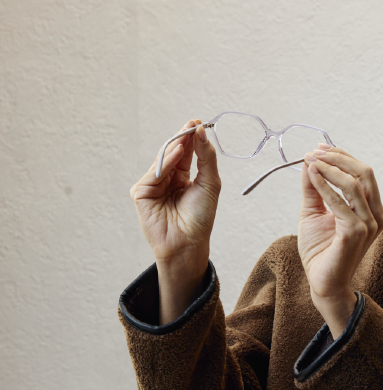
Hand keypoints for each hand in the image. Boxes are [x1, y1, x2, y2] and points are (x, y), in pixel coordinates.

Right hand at [129, 120, 221, 323]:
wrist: (188, 243)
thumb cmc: (201, 217)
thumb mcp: (210, 183)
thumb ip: (206, 158)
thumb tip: (201, 132)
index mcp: (183, 177)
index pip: (185, 152)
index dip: (190, 137)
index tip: (197, 122)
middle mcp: (167, 179)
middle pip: (173, 152)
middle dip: (182, 137)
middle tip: (191, 123)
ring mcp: (153, 185)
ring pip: (162, 159)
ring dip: (175, 147)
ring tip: (186, 135)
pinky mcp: (141, 192)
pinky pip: (154, 172)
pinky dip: (165, 162)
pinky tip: (175, 153)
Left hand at [298, 145, 382, 335]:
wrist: (323, 282)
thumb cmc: (321, 250)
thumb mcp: (315, 212)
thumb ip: (314, 188)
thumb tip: (310, 161)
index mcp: (371, 210)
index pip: (363, 174)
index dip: (342, 157)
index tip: (319, 148)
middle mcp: (375, 216)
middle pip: (364, 174)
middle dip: (339, 158)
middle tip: (315, 151)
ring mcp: (369, 225)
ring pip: (354, 184)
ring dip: (330, 169)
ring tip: (311, 161)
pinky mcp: (356, 233)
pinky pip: (339, 202)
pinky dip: (324, 185)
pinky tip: (311, 176)